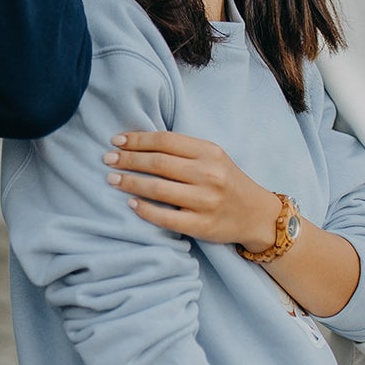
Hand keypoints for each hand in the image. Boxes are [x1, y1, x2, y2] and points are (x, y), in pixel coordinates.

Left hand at [105, 130, 281, 249]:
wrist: (257, 214)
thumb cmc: (227, 182)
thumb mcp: (213, 157)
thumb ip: (183, 149)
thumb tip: (139, 143)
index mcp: (209, 152)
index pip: (165, 141)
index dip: (137, 139)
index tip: (117, 140)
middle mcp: (208, 174)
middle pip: (158, 163)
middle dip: (128, 160)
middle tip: (107, 159)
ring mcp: (205, 201)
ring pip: (158, 189)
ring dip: (130, 183)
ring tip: (112, 179)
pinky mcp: (202, 225)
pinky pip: (166, 217)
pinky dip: (145, 210)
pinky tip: (131, 203)